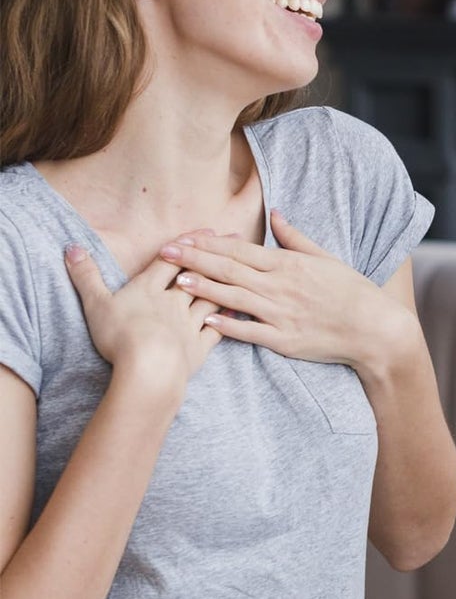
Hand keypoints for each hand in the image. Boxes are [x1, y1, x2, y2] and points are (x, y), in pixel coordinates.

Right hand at [65, 237, 221, 389]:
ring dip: (224, 283)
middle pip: (197, 273)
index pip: (170, 260)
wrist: (149, 368)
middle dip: (214, 255)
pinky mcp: (199, 348)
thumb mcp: (96, 303)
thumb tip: (72, 247)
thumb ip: (86, 276)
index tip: (206, 231)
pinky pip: (217, 330)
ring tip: (241, 269)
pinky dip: (226, 321)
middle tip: (235, 236)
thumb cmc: (120, 335)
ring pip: (211, 298)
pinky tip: (236, 313)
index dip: (186, 245)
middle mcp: (174, 302)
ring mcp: (190, 325)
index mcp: (149, 289)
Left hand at [157, 210, 409, 369]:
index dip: (208, 243)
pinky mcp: (284, 339)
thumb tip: (275, 213)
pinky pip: (250, 331)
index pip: (240, 250)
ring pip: (233, 298)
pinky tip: (205, 321)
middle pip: (229, 270)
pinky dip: (227, 326)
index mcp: (289, 264)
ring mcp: (281, 314)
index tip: (183, 237)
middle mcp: (281, 286)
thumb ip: (295, 237)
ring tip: (174, 282)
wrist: (373, 328)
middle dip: (194, 260)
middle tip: (163, 252)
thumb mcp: (326, 257)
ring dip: (202, 289)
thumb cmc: (351, 291)